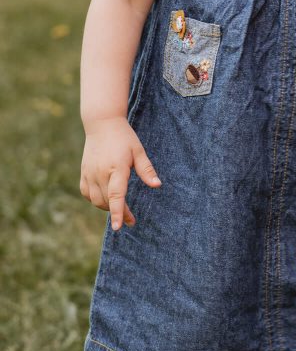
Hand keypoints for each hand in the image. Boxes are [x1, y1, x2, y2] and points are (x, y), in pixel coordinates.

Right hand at [80, 116, 161, 230]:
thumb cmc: (124, 137)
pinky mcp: (83, 173)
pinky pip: (87, 193)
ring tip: (120, 207)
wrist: (102, 124)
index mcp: (116, 168)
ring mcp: (89, 173)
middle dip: (119, 213)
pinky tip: (105, 198)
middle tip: (131, 219)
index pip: (116, 195)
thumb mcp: (138, 151)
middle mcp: (100, 173)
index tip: (118, 227)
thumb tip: (157, 185)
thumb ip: (147, 170)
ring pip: (96, 200)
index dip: (118, 213)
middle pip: (108, 202)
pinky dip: (95, 200)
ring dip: (107, 207)